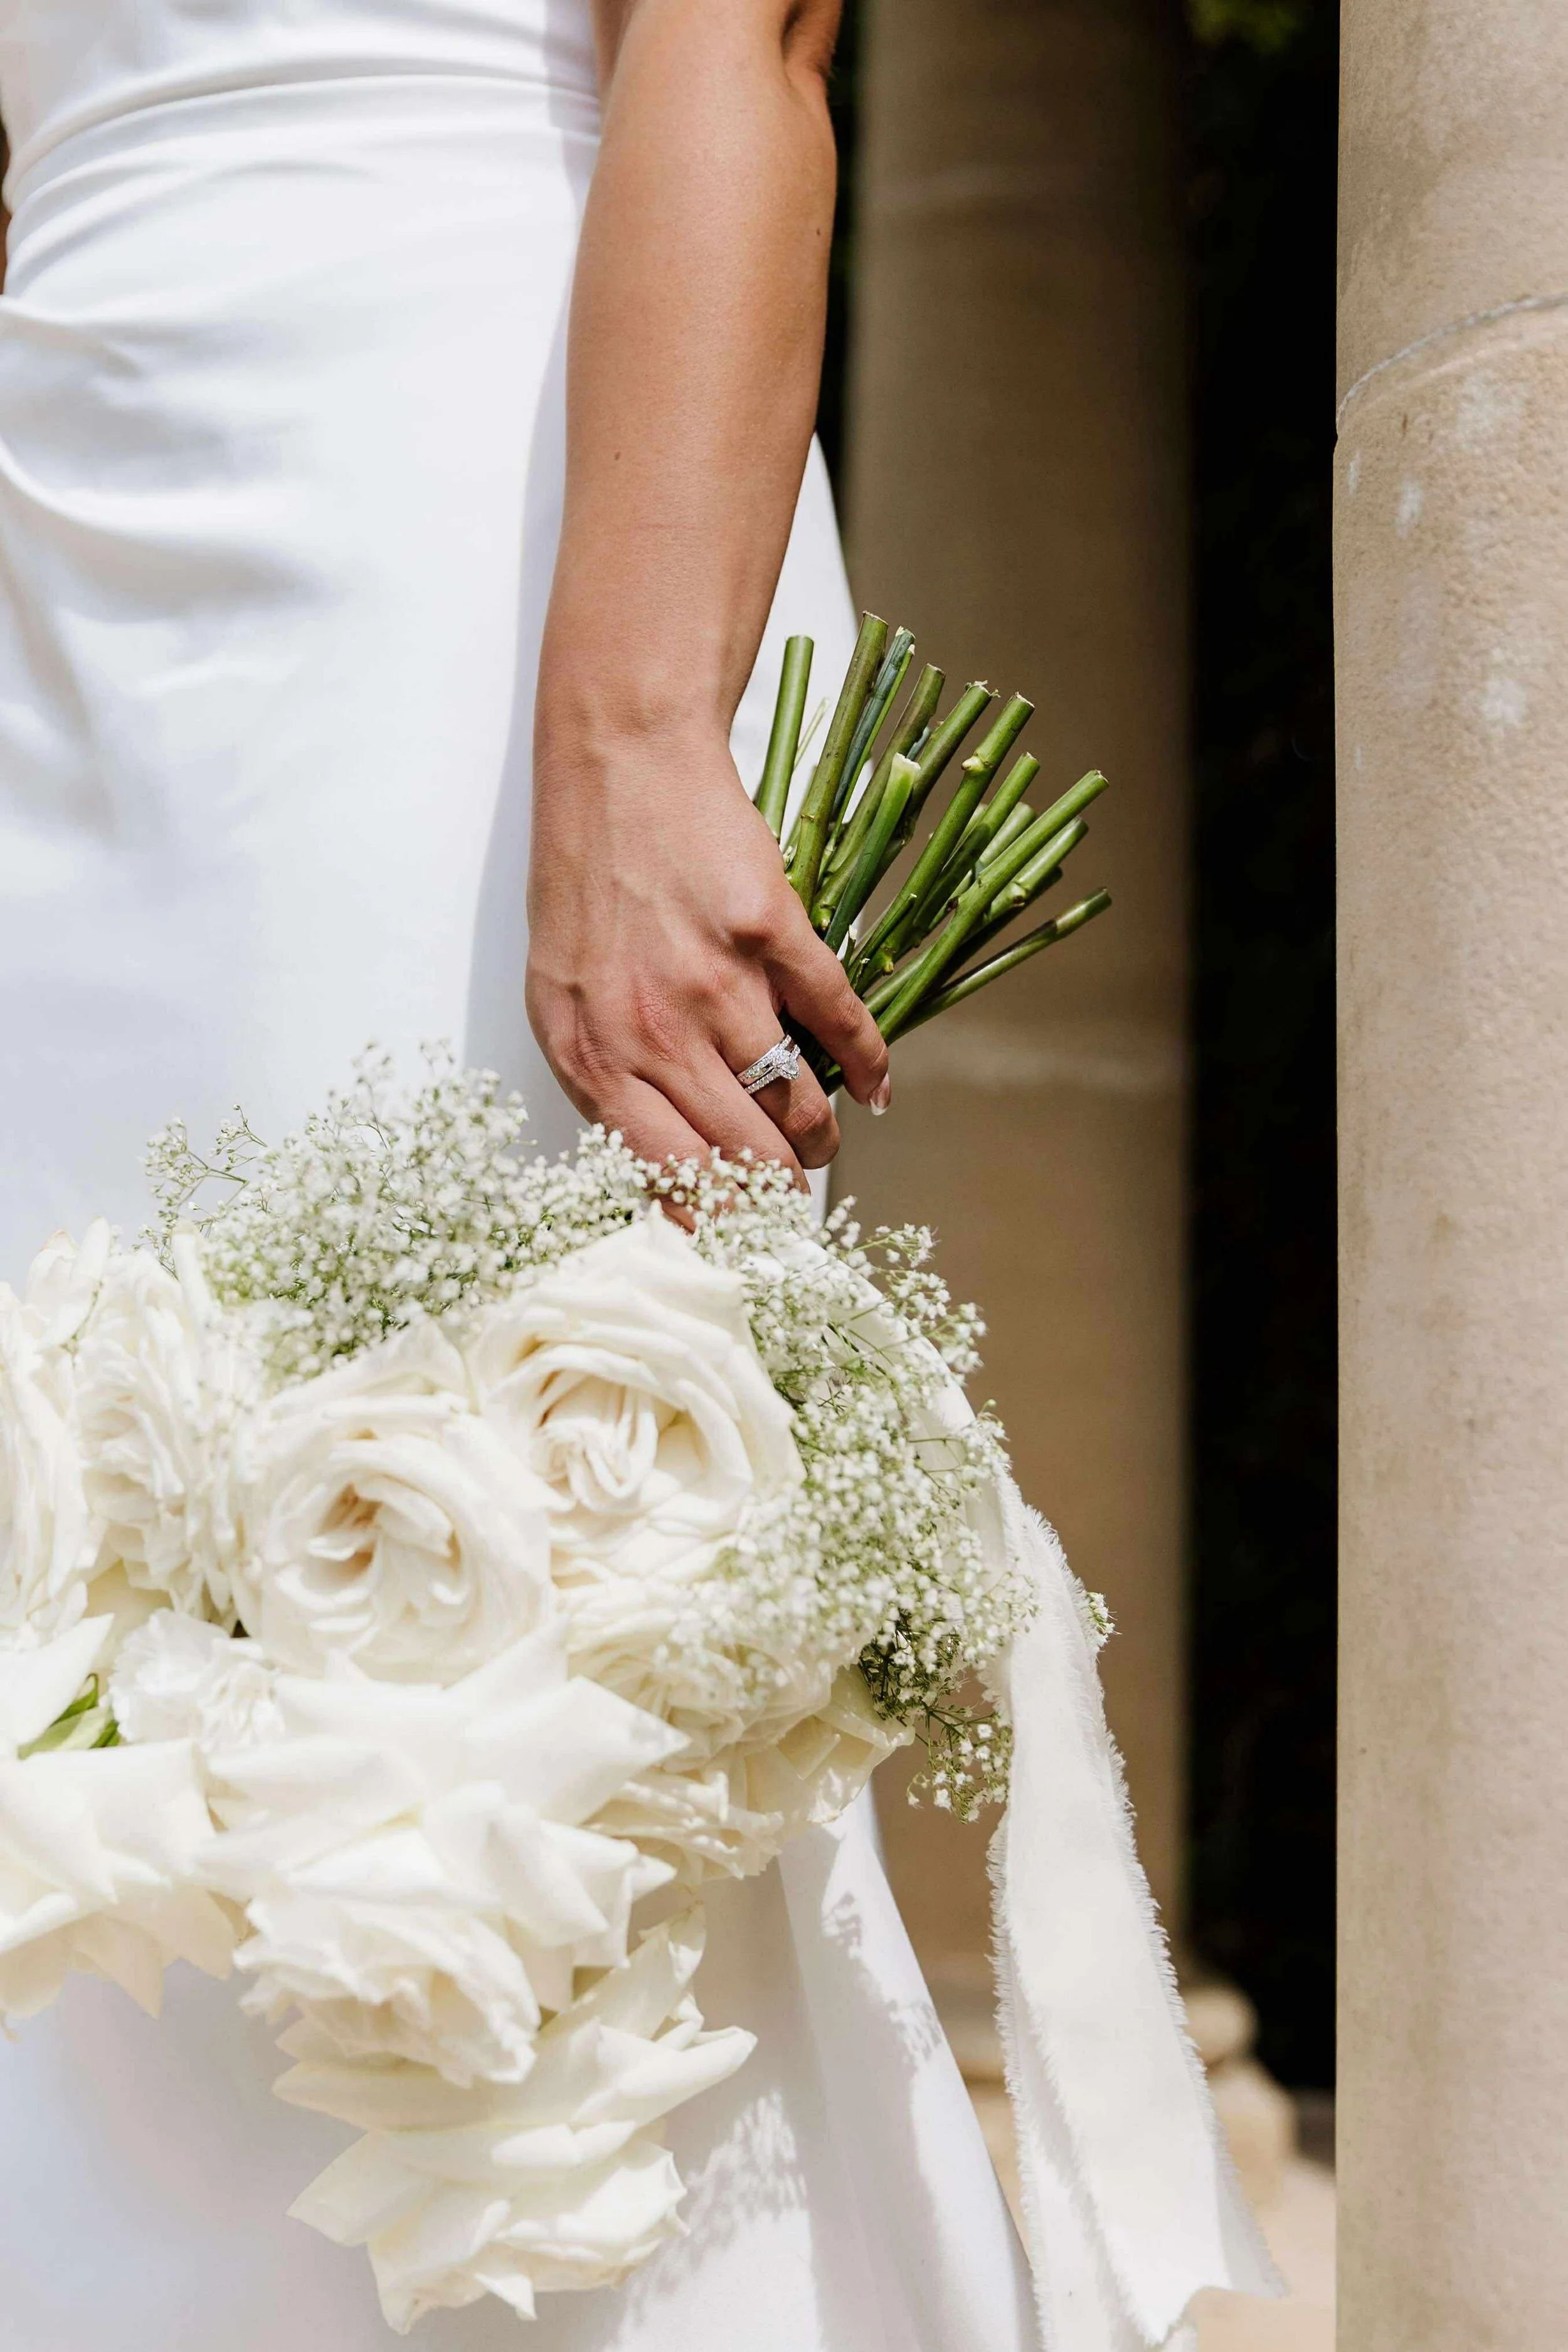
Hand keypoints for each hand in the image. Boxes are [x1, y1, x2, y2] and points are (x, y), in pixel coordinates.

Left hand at [526, 721, 890, 1176]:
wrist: (620, 767)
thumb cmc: (587, 886)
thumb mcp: (566, 997)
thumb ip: (610, 1079)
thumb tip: (670, 1163)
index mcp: (591, 1056)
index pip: (667, 1177)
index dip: (718, 1220)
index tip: (742, 1241)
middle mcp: (651, 1033)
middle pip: (741, 1156)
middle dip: (776, 1196)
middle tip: (793, 1203)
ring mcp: (717, 985)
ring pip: (793, 1105)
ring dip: (818, 1140)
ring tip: (821, 1146)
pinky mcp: (774, 936)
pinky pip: (838, 1025)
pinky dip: (867, 1066)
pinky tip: (874, 1090)